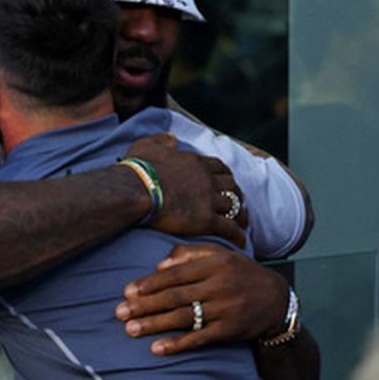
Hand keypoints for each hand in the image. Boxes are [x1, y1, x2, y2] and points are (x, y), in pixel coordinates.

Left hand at [114, 243, 286, 354]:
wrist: (278, 299)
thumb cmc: (240, 272)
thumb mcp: (219, 254)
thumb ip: (189, 253)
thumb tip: (159, 265)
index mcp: (213, 264)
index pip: (174, 275)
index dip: (149, 283)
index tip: (127, 291)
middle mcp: (218, 286)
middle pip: (174, 297)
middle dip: (144, 305)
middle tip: (119, 311)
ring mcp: (224, 310)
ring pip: (183, 317)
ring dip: (154, 324)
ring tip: (130, 329)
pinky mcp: (228, 331)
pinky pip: (199, 338)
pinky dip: (177, 344)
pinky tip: (157, 348)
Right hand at [124, 133, 247, 247]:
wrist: (135, 190)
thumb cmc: (138, 169)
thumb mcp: (147, 145)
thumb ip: (162, 139)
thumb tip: (172, 138)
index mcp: (196, 162)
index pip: (219, 167)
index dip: (224, 176)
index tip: (226, 182)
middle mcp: (207, 179)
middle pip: (231, 186)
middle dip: (236, 194)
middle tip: (239, 202)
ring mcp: (209, 200)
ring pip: (234, 207)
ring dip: (240, 215)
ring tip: (242, 223)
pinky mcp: (206, 220)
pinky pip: (229, 228)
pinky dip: (237, 235)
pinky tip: (240, 241)